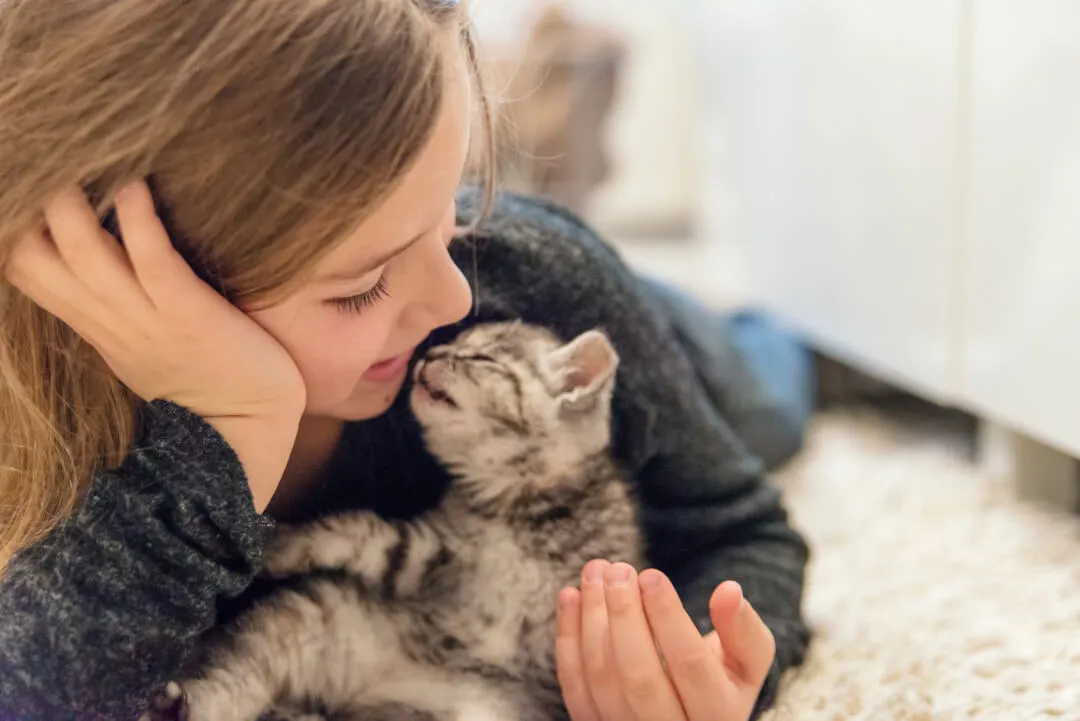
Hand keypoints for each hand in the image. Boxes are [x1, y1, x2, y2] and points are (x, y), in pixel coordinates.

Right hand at [4, 182, 305, 508]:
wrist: (248, 433)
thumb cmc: (205, 379)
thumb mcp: (141, 339)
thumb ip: (116, 300)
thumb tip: (103, 251)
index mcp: (92, 323)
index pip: (23, 267)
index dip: (12, 225)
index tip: (22, 181)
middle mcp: (107, 318)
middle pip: (33, 255)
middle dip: (29, 204)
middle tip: (43, 156)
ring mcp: (145, 318)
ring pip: (84, 252)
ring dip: (74, 202)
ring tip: (80, 156)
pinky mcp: (188, 316)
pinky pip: (153, 260)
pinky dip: (140, 220)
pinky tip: (135, 183)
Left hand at [557, 560, 775, 720]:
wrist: (689, 720)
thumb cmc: (720, 681)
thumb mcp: (746, 662)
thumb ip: (743, 629)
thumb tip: (728, 590)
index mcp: (718, 716)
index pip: (690, 665)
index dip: (668, 617)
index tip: (651, 575)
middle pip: (639, 677)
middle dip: (624, 616)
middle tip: (618, 569)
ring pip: (601, 680)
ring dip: (592, 619)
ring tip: (595, 571)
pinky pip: (574, 687)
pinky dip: (568, 639)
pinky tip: (571, 596)